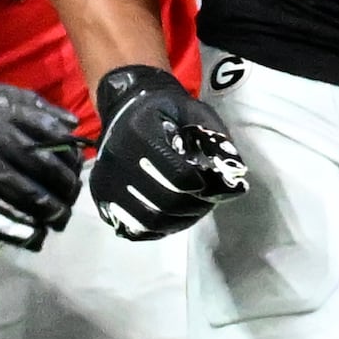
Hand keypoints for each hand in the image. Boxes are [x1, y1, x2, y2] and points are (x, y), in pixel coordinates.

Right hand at [89, 65, 249, 240]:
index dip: (202, 186)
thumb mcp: (197, 114)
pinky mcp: (101, 198)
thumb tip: (237, 181)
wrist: (127, 109)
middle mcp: (117, 159)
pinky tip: (173, 217)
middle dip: (195, 207)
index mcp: (140, 132)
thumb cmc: (167, 112)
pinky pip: (132, 227)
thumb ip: (217, 143)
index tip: (211, 183)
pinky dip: (157, 229)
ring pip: (148, 220)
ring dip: (179, 221)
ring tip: (194, 210)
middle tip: (209, 202)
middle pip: (164, 201)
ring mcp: (105, 181)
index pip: (178, 176)